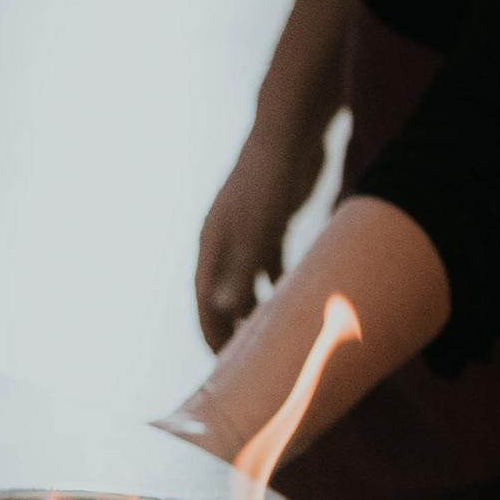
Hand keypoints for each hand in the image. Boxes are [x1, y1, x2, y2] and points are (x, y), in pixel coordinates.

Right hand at [193, 126, 327, 352]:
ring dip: (255, 307)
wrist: (289, 136)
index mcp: (211, 245)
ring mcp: (247, 232)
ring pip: (247, 280)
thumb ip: (240, 272)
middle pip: (222, 292)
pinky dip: (279, 282)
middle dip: (229, 325)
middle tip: (245, 360)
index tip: (222, 363)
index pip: (203, 298)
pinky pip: (271, 262)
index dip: (211, 330)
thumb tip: (222, 311)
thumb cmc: (268, 184)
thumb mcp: (256, 232)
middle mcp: (224, 242)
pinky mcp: (271, 222)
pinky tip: (295, 298)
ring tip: (269, 336)